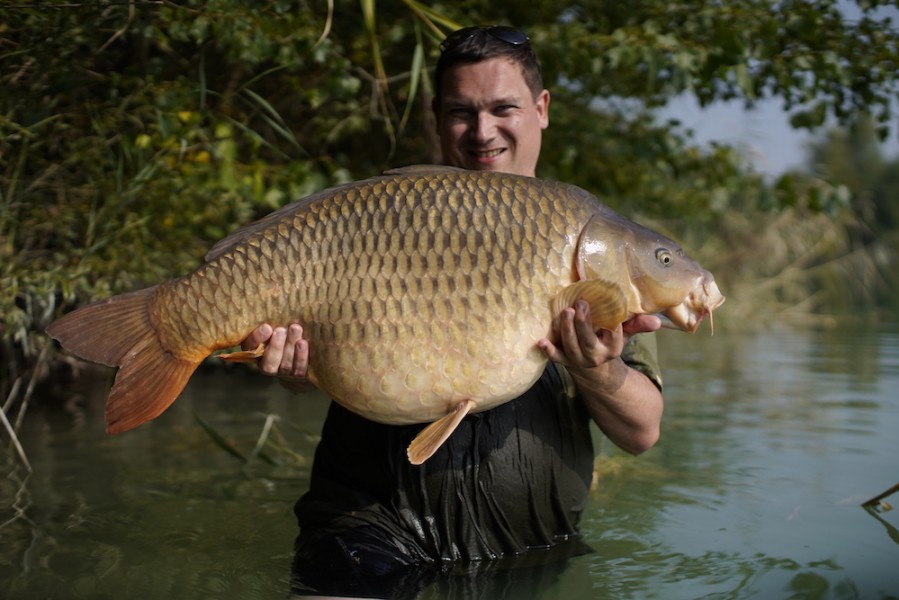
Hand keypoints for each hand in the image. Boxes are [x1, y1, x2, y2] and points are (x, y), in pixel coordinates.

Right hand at [242, 323, 310, 380]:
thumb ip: (271, 318)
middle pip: (269, 362)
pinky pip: (299, 370)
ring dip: (290, 347)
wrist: (303, 353)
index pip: (249, 348)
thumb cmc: (286, 331)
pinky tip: (304, 343)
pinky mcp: (299, 376)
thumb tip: (272, 295)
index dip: (256, 339)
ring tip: (295, 329)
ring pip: (285, 365)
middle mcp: (268, 365)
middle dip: (275, 346)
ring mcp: (284, 373)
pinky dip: (302, 357)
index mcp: (256, 352)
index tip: (266, 327)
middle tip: (281, 329)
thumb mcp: (275, 324)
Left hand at [537, 301, 660, 368]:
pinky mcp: (564, 359)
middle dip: (584, 323)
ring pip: (571, 346)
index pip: (614, 336)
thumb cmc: (607, 340)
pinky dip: (548, 350)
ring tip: (566, 311)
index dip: (612, 325)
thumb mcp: (624, 333)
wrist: (592, 367)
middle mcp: (595, 355)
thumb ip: (637, 325)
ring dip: (567, 329)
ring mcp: (578, 359)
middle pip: (588, 340)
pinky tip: (541, 341)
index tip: (610, 311)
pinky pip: (555, 357)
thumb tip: (657, 321)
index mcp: (612, 348)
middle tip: (581, 303)